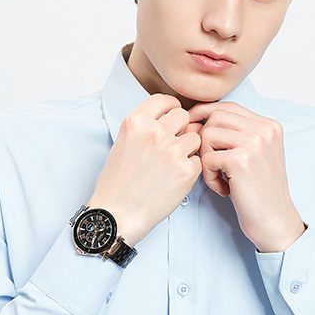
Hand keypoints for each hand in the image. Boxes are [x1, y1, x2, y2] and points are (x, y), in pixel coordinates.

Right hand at [87, 94, 201, 245]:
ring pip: (195, 138)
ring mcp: (172, 151)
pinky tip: (176, 178)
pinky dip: (191, 169)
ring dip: (188, 148)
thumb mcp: (123, 143)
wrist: (117, 214)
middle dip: (181, 128)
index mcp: (136, 122)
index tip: (172, 115)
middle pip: (183, 116)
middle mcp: (154, 133)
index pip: (164, 100)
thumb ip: (144, 127)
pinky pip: (198, 161)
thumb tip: (168, 119)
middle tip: (174, 143)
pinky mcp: (185, 171)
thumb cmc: (117, 183)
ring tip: (174, 163)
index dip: (171, 107)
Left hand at [188, 101, 305, 252]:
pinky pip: (207, 158)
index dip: (205, 113)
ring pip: (207, 135)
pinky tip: (223, 188)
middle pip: (215, 116)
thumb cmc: (258, 190)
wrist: (275, 220)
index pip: (228, 106)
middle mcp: (265, 129)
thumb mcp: (253, 154)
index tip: (193, 126)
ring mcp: (255, 143)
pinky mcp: (242, 160)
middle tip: (212, 163)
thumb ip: (234, 134)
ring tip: (220, 177)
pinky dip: (209, 176)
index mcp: (269, 125)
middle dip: (204, 139)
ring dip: (206, 158)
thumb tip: (194, 119)